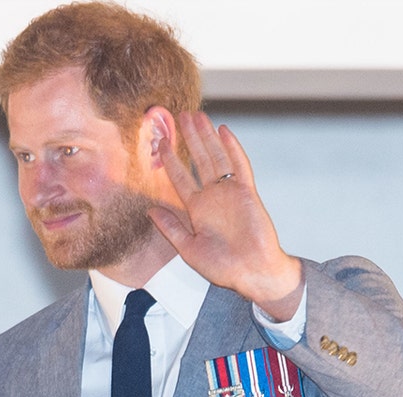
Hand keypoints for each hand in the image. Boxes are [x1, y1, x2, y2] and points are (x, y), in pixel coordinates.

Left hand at [148, 112, 302, 320]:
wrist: (252, 273)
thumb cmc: (223, 267)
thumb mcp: (188, 248)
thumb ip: (171, 228)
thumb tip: (150, 211)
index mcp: (197, 209)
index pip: (180, 178)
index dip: (171, 159)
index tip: (161, 142)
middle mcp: (213, 196)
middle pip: (199, 160)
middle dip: (190, 138)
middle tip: (181, 115)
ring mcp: (230, 193)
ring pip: (217, 157)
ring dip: (207, 136)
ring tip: (198, 115)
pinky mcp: (248, 193)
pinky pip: (240, 166)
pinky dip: (232, 148)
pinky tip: (224, 131)